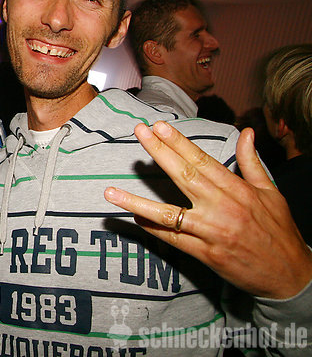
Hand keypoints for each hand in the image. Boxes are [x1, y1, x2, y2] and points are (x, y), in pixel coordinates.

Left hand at [104, 121, 311, 298]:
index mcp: (238, 190)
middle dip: (159, 152)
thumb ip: (252, 162)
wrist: (289, 275)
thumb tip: (247, 132)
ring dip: (136, 202)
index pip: (202, 160)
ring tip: (110, 191)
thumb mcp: (270, 193)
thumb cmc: (278, 231)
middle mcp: (223, 208)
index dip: (178, 142)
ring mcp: (212, 232)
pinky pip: (172, 239)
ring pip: (168, 214)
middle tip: (138, 132)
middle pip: (184, 176)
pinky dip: (151, 229)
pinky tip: (133, 218)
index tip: (158, 126)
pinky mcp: (205, 254)